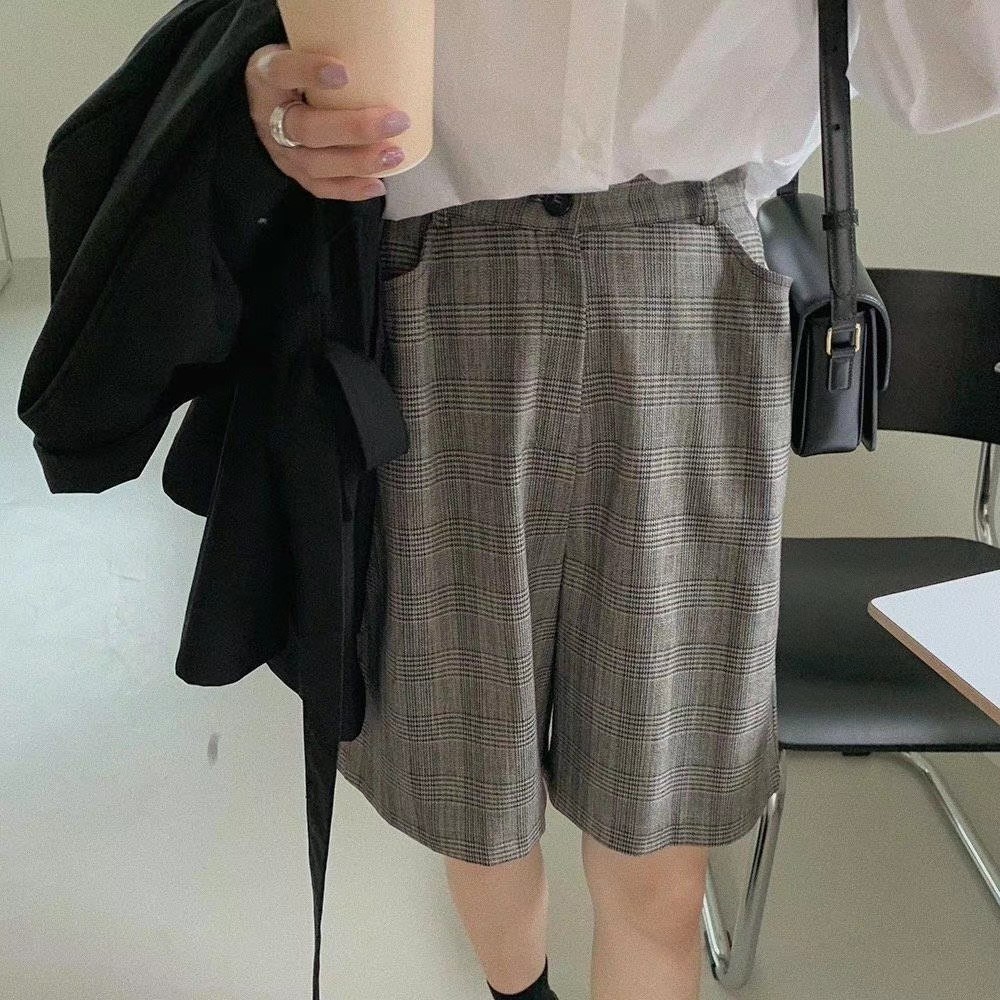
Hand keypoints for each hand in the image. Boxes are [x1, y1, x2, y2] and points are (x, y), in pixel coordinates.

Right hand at [244, 42, 411, 200]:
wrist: (268, 101)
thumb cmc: (296, 72)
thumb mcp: (299, 51)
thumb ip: (328, 52)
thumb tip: (384, 60)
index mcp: (266, 77)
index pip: (282, 72)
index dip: (310, 72)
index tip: (343, 72)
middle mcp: (269, 117)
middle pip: (307, 130)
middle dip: (354, 129)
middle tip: (395, 121)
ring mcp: (281, 151)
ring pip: (316, 164)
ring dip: (359, 162)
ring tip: (394, 155)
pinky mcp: (294, 174)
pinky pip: (321, 187)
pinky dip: (351, 189)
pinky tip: (378, 185)